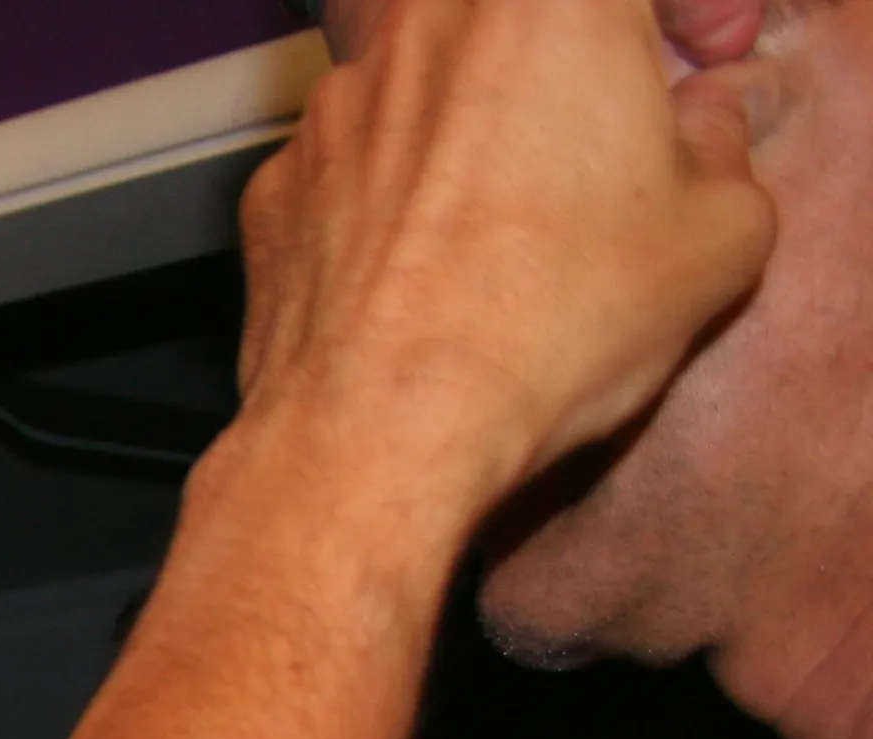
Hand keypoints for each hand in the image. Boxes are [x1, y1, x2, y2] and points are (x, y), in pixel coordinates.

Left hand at [234, 0, 774, 513]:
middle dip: (565, 78)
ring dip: (473, 138)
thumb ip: (724, 143)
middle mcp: (429, 27)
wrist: (380, 435)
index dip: (681, 18)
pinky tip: (425, 276)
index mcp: (551, 2)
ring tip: (508, 235)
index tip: (696, 68)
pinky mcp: (274, 184)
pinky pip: (357, 168)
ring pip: (429, 92)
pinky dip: (393, 203)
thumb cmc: (550, 327)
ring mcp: (337, 105)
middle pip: (517, 26)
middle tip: (600, 156)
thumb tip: (701, 122)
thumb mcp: (718, 236)